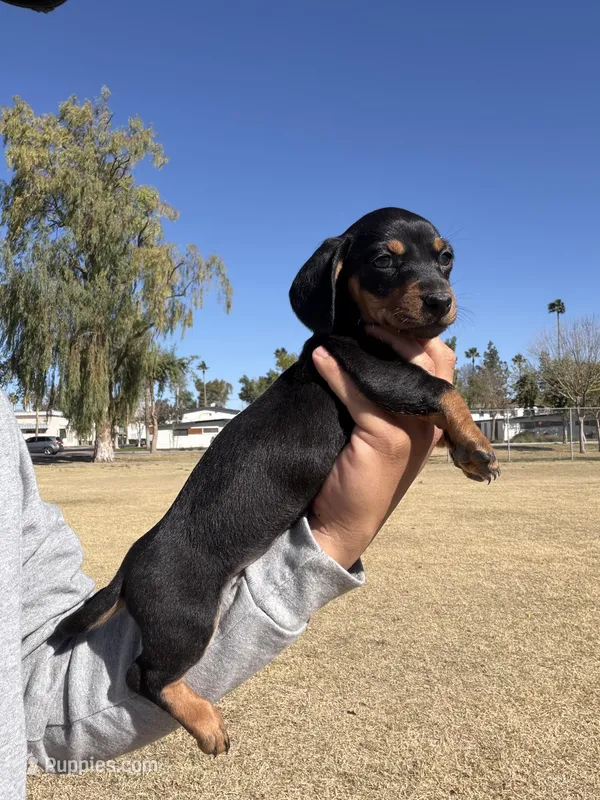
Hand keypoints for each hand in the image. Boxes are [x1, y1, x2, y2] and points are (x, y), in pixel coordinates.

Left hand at [309, 327, 455, 568]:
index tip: (381, 321)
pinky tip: (320, 359)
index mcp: (432, 418)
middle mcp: (430, 422)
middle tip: (367, 324)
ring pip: (401, 371)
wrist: (342, 523)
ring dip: (370, 346)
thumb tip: (357, 348)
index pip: (440, 362)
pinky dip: (338, 373)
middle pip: (433, 358)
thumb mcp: (376, 430)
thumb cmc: (354, 474)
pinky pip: (362, 393)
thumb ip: (380, 396)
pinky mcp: (387, 439)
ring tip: (344, 335)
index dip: (415, 336)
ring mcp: (413, 431)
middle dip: (402, 333)